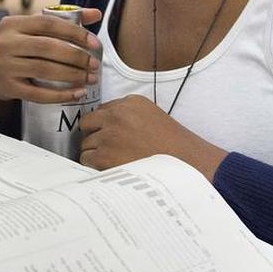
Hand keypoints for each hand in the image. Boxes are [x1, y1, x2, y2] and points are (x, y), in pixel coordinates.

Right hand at [0, 9, 102, 120]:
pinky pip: (38, 94)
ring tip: (90, 78)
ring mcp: (3, 66)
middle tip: (95, 65)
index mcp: (12, 24)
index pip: (47, 23)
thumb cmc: (19, 50)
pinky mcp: (6, 87)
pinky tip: (77, 93)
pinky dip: (61, 95)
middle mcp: (4, 43)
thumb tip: (95, 13)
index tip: (95, 43)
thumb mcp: (33, 31)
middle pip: (47, 47)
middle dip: (77, 56)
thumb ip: (62, 20)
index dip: (74, 32)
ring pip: (44, 69)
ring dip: (72, 75)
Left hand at [79, 95, 227, 180]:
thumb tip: (107, 125)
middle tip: (108, 150)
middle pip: (88, 124)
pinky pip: (86, 159)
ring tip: (113, 161)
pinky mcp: (104, 155)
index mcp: (130, 102)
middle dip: (95, 137)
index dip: (105, 126)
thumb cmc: (174, 146)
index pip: (102, 111)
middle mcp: (116, 115)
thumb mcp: (153, 116)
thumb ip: (130, 115)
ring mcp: (108, 135)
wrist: (187, 165)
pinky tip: (110, 169)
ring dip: (95, 153)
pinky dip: (94, 166)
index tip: (111, 136)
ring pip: (85, 143)